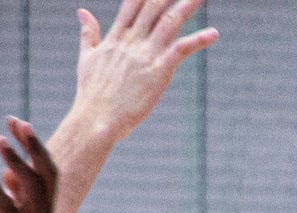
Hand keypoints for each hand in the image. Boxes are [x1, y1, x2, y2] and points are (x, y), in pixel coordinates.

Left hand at [0, 120, 59, 212]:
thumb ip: (15, 196)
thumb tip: (8, 172)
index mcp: (44, 207)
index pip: (45, 168)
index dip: (33, 143)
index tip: (17, 121)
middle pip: (45, 172)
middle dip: (32, 145)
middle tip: (15, 120)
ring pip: (31, 188)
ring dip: (16, 162)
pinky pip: (8, 210)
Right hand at [65, 0, 214, 144]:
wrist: (96, 118)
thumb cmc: (91, 93)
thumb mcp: (87, 57)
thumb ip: (89, 33)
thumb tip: (82, 11)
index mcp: (115, 37)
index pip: (132, 4)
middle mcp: (131, 40)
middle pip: (153, 7)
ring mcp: (145, 54)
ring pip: (169, 22)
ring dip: (187, 6)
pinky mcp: (158, 70)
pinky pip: (181, 49)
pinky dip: (199, 40)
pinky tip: (214, 34)